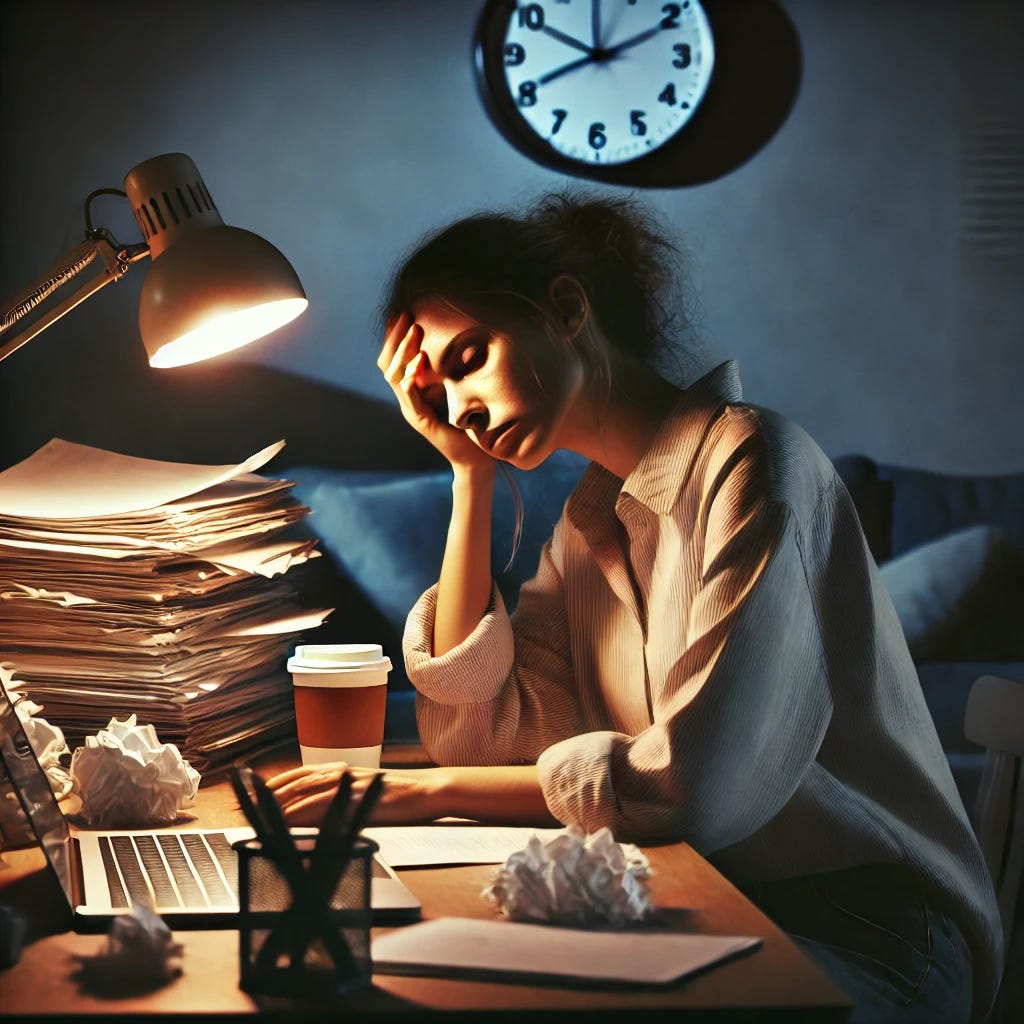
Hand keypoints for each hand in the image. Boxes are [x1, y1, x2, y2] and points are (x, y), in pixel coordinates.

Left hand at [266, 762, 441, 827]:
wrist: (430, 790)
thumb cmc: (400, 796)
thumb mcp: (365, 795)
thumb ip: (341, 799)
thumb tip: (315, 813)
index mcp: (343, 771)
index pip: (301, 773)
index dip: (276, 783)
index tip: (253, 794)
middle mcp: (343, 772)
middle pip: (297, 780)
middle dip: (269, 794)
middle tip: (244, 806)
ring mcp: (351, 783)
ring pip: (308, 789)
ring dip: (280, 801)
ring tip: (258, 813)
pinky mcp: (360, 797)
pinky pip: (328, 803)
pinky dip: (306, 810)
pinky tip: (291, 818)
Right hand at [377, 311, 494, 473]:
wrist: (473, 457)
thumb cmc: (469, 423)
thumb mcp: (457, 390)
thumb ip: (448, 371)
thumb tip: (454, 343)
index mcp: (413, 391)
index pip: (395, 358)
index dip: (395, 336)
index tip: (402, 312)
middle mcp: (407, 399)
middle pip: (388, 363)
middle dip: (395, 337)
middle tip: (404, 314)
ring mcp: (411, 410)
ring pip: (394, 375)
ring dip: (404, 351)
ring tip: (414, 331)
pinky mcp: (420, 420)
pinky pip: (409, 395)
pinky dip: (410, 378)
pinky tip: (417, 364)